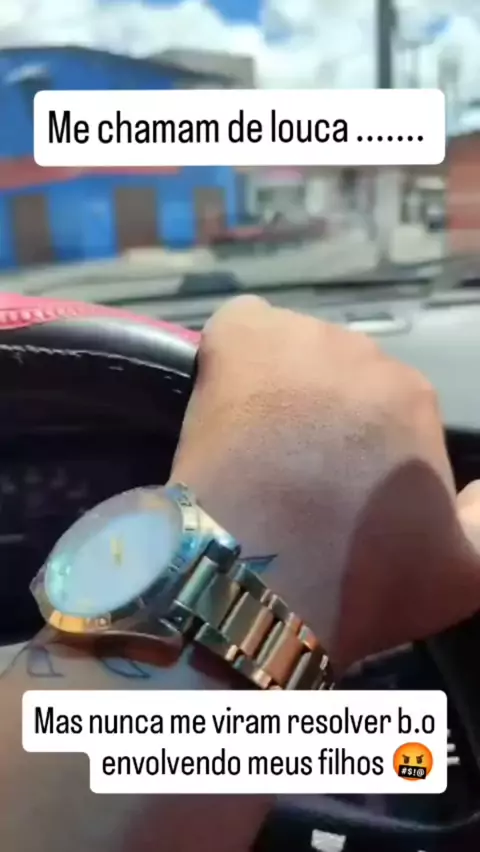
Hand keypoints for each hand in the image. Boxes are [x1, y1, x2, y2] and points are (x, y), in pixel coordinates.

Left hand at [171, 295, 479, 670]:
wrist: (261, 577)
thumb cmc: (359, 580)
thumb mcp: (466, 571)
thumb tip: (476, 490)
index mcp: (415, 401)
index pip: (386, 408)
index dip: (355, 448)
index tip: (331, 489)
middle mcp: (366, 357)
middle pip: (337, 377)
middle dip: (316, 416)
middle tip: (287, 474)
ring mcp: (302, 341)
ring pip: (290, 352)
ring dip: (276, 389)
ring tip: (249, 447)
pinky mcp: (242, 337)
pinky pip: (242, 327)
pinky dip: (231, 357)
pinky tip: (221, 398)